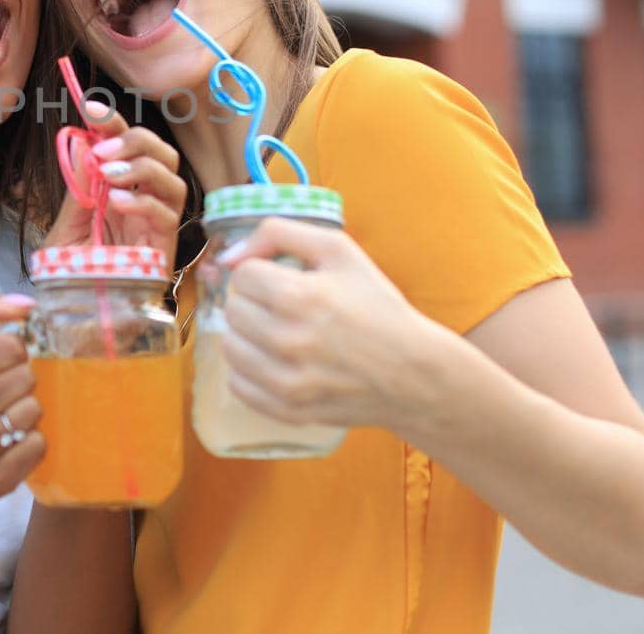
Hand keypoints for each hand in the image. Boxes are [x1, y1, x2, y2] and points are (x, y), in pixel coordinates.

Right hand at [0, 288, 44, 500]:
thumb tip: (27, 305)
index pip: (11, 346)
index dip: (12, 348)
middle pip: (26, 379)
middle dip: (20, 377)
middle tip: (1, 388)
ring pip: (33, 413)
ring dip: (26, 407)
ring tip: (4, 411)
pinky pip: (37, 448)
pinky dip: (31, 439)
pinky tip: (11, 437)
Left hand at [43, 101, 184, 267]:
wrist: (77, 319)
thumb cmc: (74, 276)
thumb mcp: (66, 227)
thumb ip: (79, 190)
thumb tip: (84, 144)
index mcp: (122, 191)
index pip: (130, 146)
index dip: (115, 123)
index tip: (91, 109)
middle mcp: (146, 204)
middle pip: (163, 154)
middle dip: (136, 140)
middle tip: (103, 148)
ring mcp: (158, 227)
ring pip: (173, 180)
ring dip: (141, 167)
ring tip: (108, 173)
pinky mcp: (164, 252)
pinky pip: (167, 217)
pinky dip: (144, 202)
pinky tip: (117, 202)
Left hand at [215, 218, 452, 431]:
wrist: (414, 374)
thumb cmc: (377, 307)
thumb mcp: (338, 250)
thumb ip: (278, 233)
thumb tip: (229, 255)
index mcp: (299, 296)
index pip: (242, 275)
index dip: (263, 273)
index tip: (285, 281)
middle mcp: (288, 341)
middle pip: (232, 310)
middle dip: (255, 302)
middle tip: (285, 308)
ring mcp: (287, 381)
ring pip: (230, 347)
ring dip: (248, 336)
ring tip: (280, 333)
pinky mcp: (288, 410)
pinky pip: (238, 385)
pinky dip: (250, 371)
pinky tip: (277, 362)